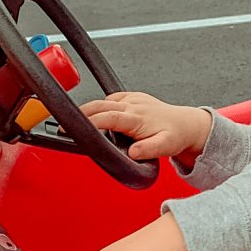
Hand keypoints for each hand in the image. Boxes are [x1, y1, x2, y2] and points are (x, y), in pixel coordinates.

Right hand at [82, 91, 212, 165]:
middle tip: (65, 123)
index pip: (109, 118)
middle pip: (101, 105)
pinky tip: (100, 114)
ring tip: (78, 121)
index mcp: (138, 118)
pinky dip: (102, 105)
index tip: (74, 127)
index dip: (91, 122)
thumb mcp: (166, 147)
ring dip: (90, 109)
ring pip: (105, 101)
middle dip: (81, 112)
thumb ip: (148, 150)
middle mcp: (134, 105)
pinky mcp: (133, 97)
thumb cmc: (174, 135)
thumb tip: (132, 153)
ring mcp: (133, 99)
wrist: (186, 124)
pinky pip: (112, 98)